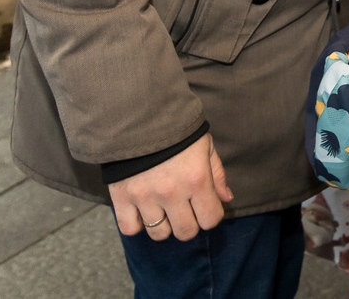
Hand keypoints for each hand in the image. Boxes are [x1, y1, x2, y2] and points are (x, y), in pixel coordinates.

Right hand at [110, 133, 232, 241]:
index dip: (210, 215)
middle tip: (184, 210)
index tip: (205, 207)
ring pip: (159, 234)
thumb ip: (217, 174)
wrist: (138, 116)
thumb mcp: (205, 146)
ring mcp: (145, 197)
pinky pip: (130, 228)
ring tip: (163, 209)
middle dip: (189, 224)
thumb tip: (227, 199)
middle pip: (185, 232)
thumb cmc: (177, 130)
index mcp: (197, 179)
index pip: (211, 219)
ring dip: (164, 225)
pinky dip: (137, 224)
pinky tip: (142, 211)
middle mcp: (172, 193)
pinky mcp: (121, 197)